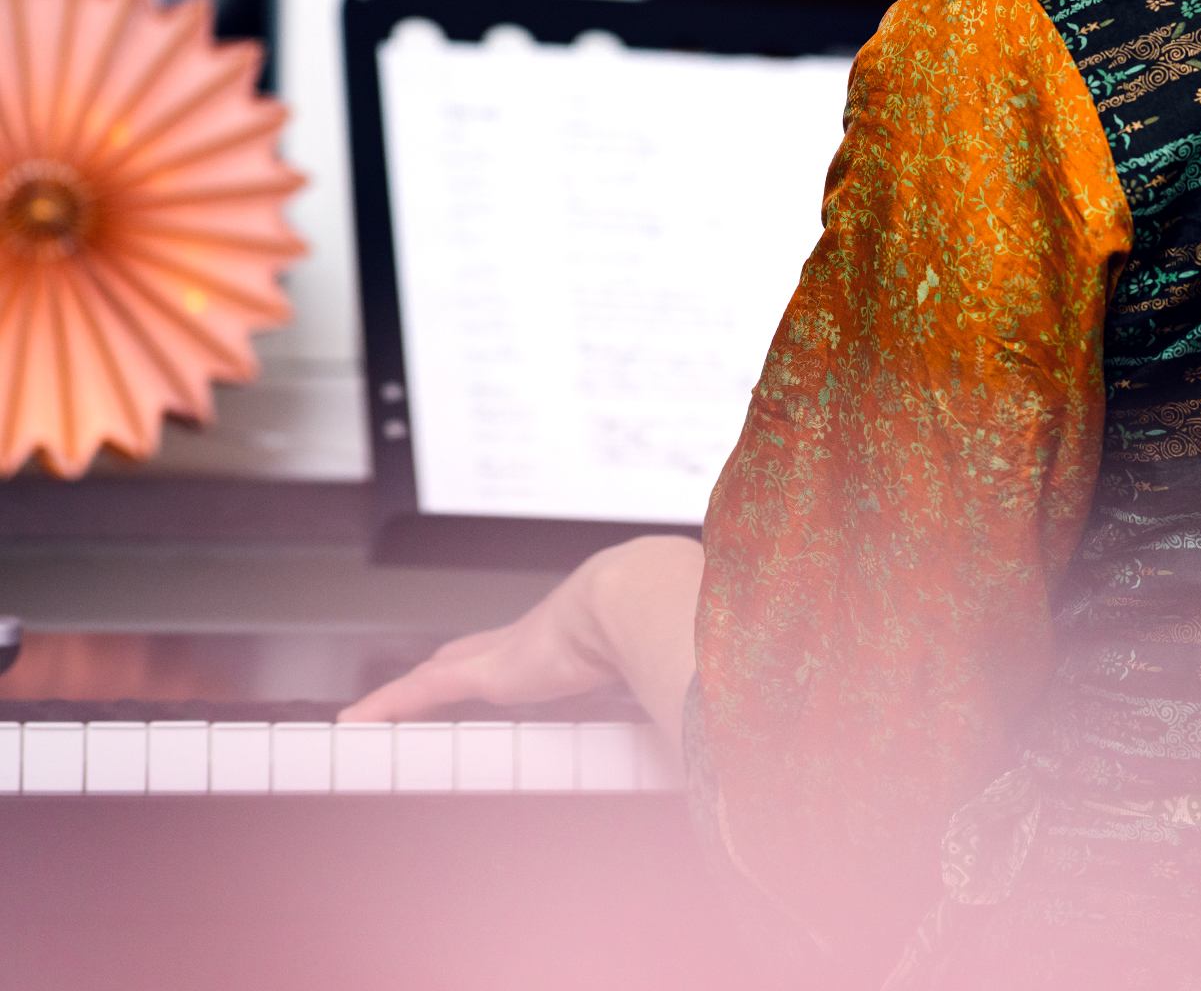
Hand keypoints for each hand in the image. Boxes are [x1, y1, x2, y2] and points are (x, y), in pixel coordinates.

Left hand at [340, 535, 704, 742]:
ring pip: (444, 671)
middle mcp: (537, 636)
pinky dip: (387, 707)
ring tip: (381, 707)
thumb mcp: (679, 656)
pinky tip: (353, 724)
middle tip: (432, 674)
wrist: (647, 593)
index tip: (507, 658)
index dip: (517, 652)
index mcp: (581, 632)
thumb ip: (690, 680)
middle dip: (456, 662)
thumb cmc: (674, 617)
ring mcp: (507, 651)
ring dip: (413, 689)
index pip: (539, 644)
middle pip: (482, 650)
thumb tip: (728, 711)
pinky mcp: (486, 672)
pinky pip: (421, 692)